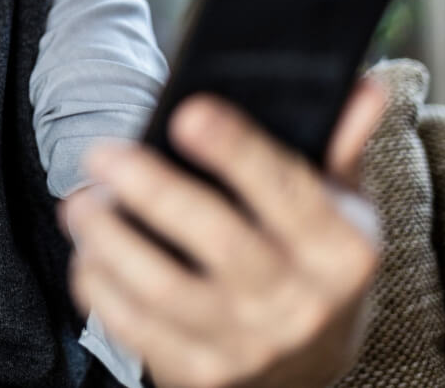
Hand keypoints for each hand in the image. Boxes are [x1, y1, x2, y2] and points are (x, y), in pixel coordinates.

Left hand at [60, 78, 387, 387]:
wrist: (306, 364)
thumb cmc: (312, 261)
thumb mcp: (340, 207)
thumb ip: (338, 145)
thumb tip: (363, 86)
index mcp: (339, 252)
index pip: (289, 191)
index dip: (238, 150)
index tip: (189, 112)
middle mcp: (299, 303)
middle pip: (219, 240)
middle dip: (152, 190)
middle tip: (101, 153)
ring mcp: (249, 345)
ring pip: (165, 290)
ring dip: (111, 239)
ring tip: (82, 203)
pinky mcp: (202, 374)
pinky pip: (137, 329)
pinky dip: (101, 286)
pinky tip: (87, 253)